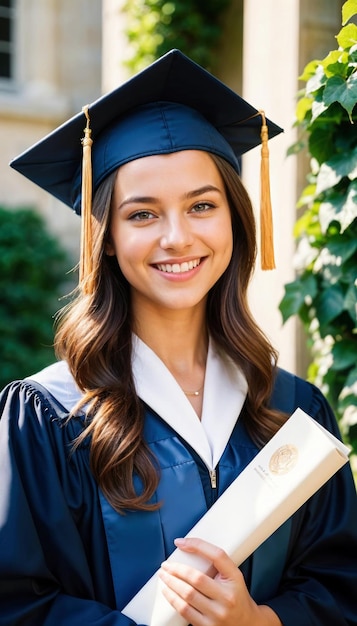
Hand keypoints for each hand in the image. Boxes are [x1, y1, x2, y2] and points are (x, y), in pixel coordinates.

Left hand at [158, 537, 281, 625]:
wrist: (248, 624)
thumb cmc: (237, 596)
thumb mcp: (233, 576)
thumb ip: (217, 563)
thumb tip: (188, 547)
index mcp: (235, 579)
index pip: (218, 556)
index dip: (197, 546)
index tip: (180, 542)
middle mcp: (227, 597)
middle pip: (196, 578)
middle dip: (176, 569)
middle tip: (165, 565)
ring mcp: (218, 614)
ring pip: (188, 595)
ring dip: (171, 584)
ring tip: (163, 576)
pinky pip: (185, 611)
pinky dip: (173, 600)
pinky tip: (167, 592)